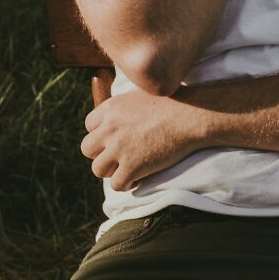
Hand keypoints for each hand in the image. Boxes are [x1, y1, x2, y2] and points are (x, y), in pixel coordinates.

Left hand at [80, 87, 207, 190]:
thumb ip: (123, 107)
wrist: (190, 114)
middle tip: (118, 156)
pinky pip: (116, 184)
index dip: (101, 134)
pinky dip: (126, 184)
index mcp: (111, 108)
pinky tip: (138, 178)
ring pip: (97, 169)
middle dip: (101, 153)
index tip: (114, 138)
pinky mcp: (132, 166)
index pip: (89, 125)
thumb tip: (119, 117)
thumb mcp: (140, 94)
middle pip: (88, 148)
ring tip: (127, 168)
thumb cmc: (173, 102)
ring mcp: (119, 148)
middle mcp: (110, 127)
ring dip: (111, 171)